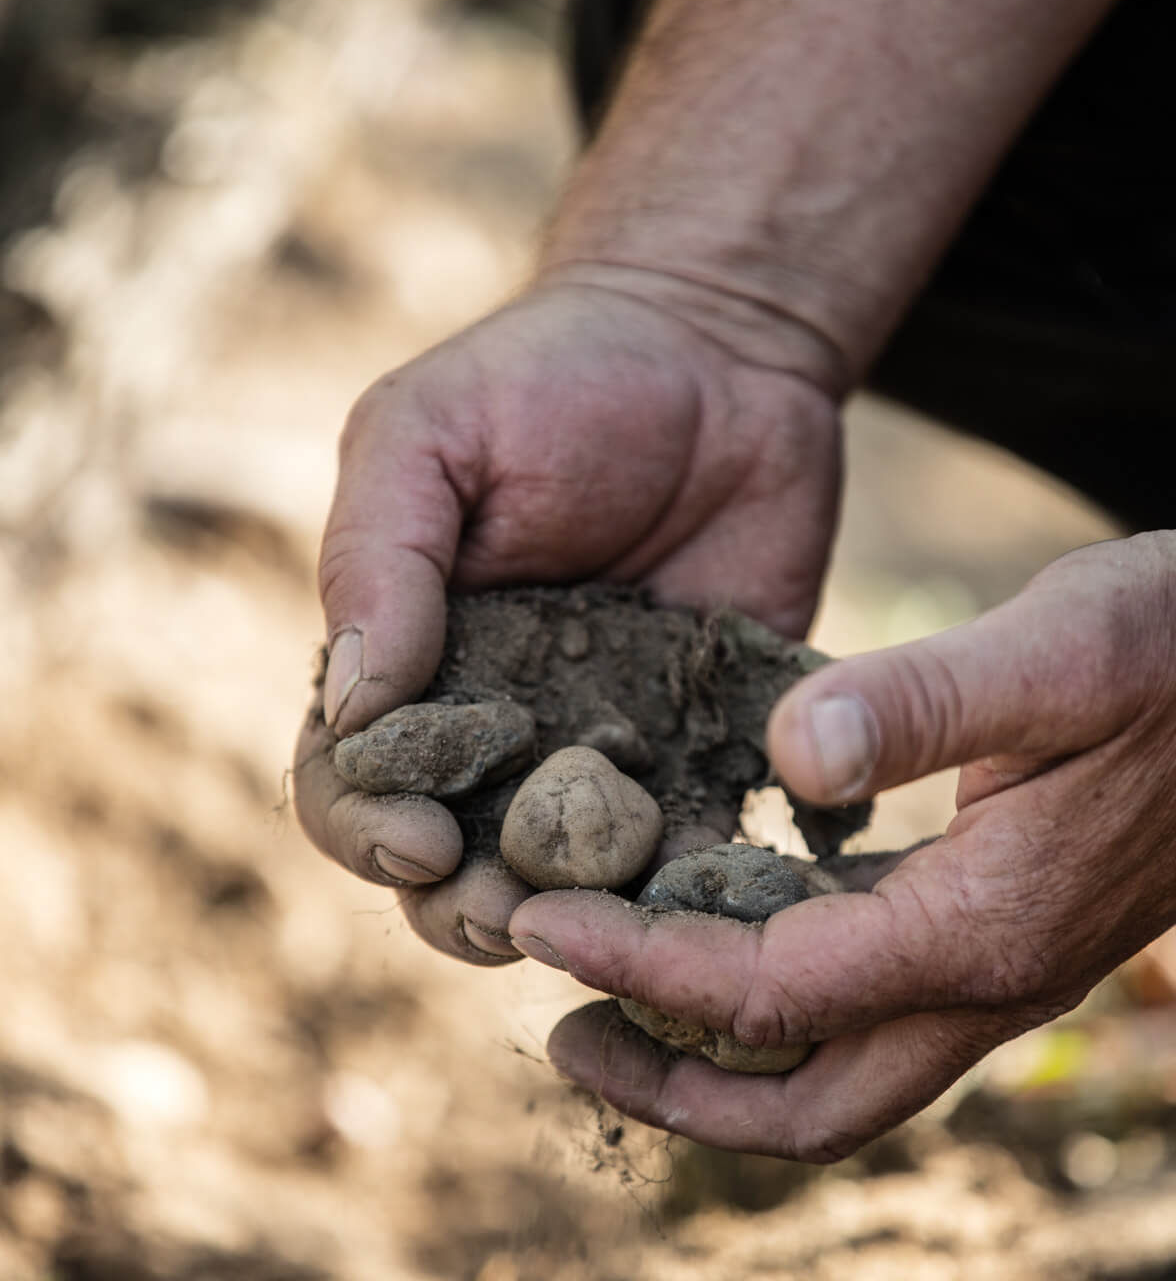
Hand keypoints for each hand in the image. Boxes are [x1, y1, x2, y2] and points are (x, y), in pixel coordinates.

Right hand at [293, 275, 842, 959]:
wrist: (721, 353)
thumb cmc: (550, 379)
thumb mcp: (430, 436)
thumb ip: (381, 563)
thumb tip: (349, 708)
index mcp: (402, 667)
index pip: (349, 783)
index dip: (367, 831)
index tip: (420, 841)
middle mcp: (492, 732)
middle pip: (447, 865)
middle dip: (463, 908)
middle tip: (507, 915)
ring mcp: (602, 753)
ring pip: (566, 884)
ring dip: (571, 920)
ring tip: (597, 927)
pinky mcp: (708, 749)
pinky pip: (694, 844)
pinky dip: (691, 888)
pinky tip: (704, 903)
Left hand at [515, 522, 1175, 1158]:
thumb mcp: (1059, 647)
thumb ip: (924, 701)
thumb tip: (790, 753)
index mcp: (985, 927)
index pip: (768, 994)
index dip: (637, 970)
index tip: (536, 925)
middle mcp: (993, 981)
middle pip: (805, 1108)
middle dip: (672, 1093)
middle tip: (558, 1035)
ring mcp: (1010, 973)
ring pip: (842, 1080)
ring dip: (719, 1068)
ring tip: (609, 1011)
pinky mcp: (1013, 939)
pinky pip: (874, 1019)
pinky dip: (778, 1013)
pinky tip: (723, 940)